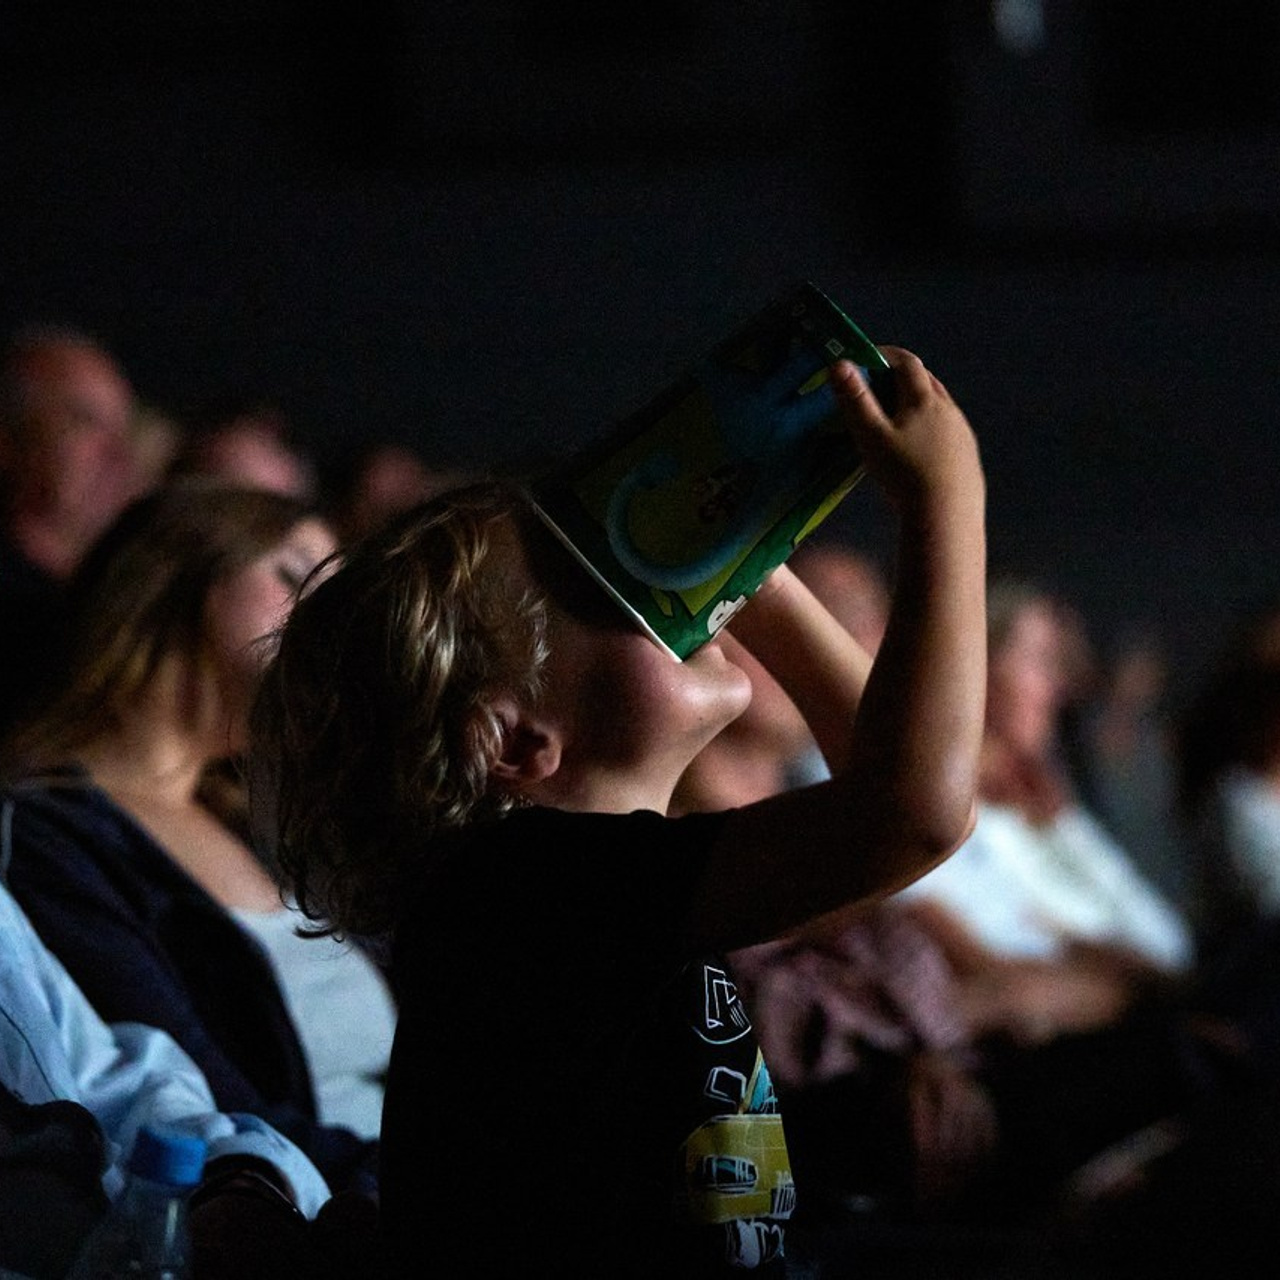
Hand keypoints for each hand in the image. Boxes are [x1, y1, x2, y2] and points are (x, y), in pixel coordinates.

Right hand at [830, 348, 982, 514]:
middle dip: (900, 376)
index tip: (865, 359)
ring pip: (939, 405)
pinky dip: (930, 426)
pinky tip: (919, 449)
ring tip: (895, 418)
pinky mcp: (968, 455)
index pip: (906, 362)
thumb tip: (838, 364)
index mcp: (924, 400)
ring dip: (917, 402)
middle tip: (876, 387)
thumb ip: (855, 400)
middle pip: (925, 380)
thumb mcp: (871, 437)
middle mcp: (948, 410)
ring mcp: (961, 432)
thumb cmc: (904, 475)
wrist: (947, 516)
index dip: (884, 355)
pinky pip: (948, 430)